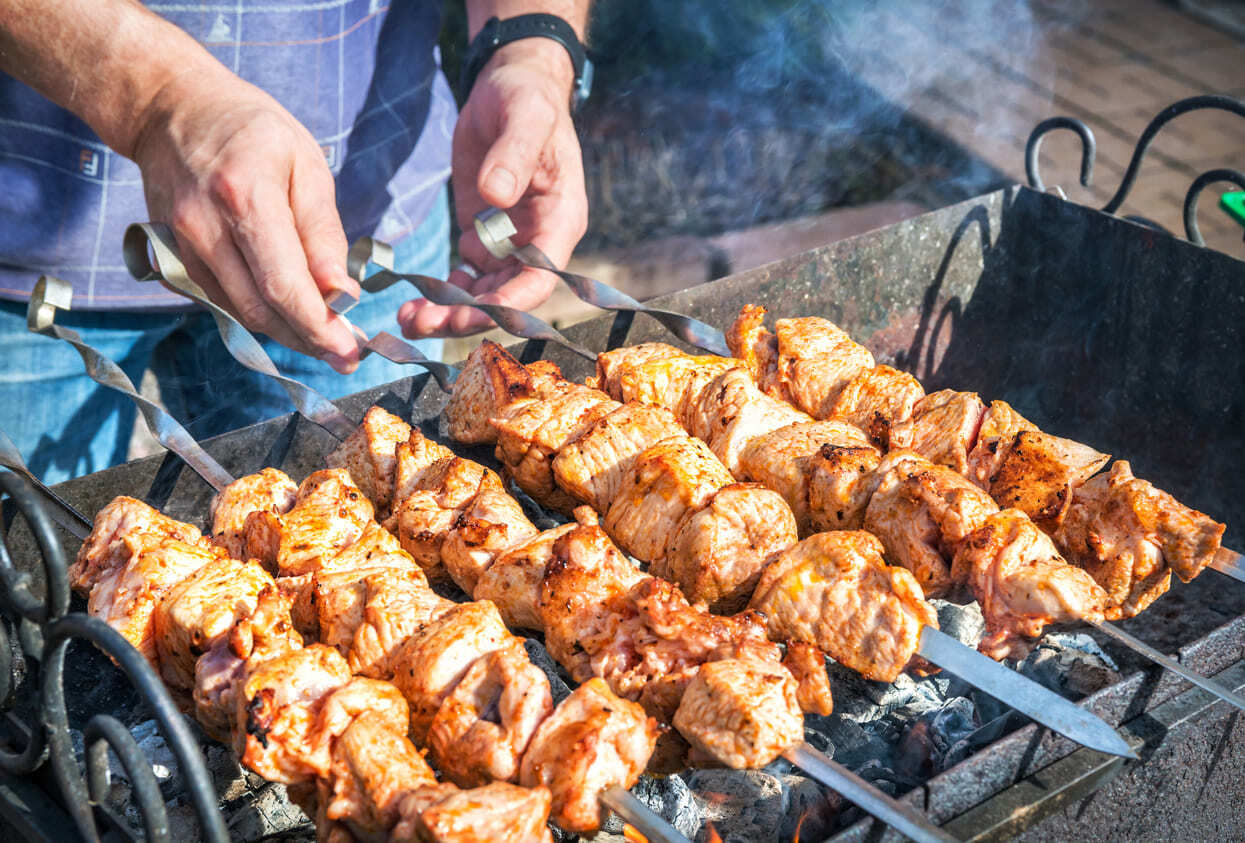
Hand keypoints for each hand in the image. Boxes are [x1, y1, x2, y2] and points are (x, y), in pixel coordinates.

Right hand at [132, 69, 360, 371]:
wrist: (173, 109)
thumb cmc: (253, 132)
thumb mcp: (307, 165)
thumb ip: (323, 234)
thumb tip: (342, 294)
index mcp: (244, 195)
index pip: (283, 285)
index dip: (318, 328)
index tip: (349, 352)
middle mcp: (203, 226)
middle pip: (259, 310)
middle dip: (306, 339)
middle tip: (344, 353)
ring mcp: (178, 245)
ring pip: (237, 314)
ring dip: (283, 332)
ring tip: (321, 335)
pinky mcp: (166, 257)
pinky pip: (218, 302)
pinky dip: (255, 313)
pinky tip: (283, 310)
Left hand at [398, 38, 587, 337]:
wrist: (509, 85)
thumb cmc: (526, 97)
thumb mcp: (524, 118)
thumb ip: (513, 156)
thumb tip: (496, 197)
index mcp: (560, 219)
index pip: (540, 277)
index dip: (508, 302)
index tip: (469, 313)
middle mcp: (539, 241)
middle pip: (508, 295)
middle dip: (469, 314)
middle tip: (426, 323)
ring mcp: (510, 243)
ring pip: (485, 294)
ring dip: (450, 311)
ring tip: (410, 319)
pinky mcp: (484, 236)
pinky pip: (467, 278)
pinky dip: (443, 293)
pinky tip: (414, 300)